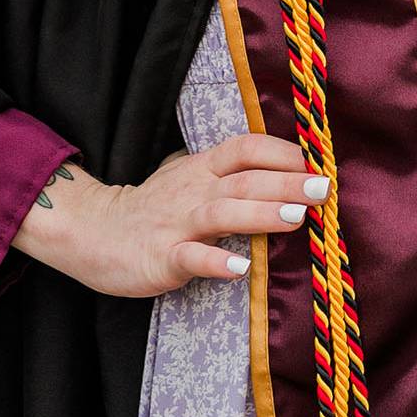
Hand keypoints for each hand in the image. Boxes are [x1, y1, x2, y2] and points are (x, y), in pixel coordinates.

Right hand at [16, 131, 329, 298]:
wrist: (94, 232)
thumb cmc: (153, 207)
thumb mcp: (189, 177)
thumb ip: (226, 172)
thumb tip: (282, 168)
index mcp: (201, 168)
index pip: (244, 148)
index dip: (280, 151)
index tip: (314, 160)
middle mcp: (193, 190)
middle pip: (244, 180)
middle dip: (286, 183)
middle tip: (323, 188)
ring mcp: (176, 223)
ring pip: (222, 214)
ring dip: (261, 215)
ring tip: (296, 219)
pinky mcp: (161, 257)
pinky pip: (190, 258)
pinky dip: (215, 262)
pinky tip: (240, 268)